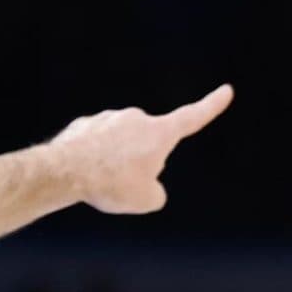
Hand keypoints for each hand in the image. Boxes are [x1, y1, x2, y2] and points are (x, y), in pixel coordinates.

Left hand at [49, 84, 232, 213]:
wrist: (65, 171)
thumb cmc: (111, 184)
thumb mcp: (145, 200)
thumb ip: (156, 193)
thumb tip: (148, 187)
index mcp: (159, 132)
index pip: (192, 117)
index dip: (211, 106)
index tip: (226, 91)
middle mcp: (136, 118)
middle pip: (146, 146)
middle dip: (137, 164)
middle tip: (120, 182)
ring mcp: (108, 119)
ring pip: (118, 147)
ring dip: (112, 163)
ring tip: (98, 179)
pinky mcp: (85, 125)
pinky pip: (94, 147)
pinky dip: (91, 160)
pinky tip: (80, 172)